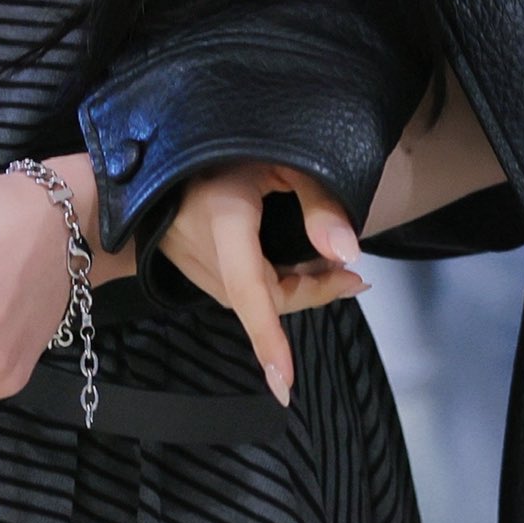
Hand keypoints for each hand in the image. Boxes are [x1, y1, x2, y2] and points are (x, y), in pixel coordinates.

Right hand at [160, 163, 369, 402]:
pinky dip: (268, 283)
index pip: (248, 290)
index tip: (284, 383)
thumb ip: (318, 203)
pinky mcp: (187, 259)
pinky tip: (294, 265)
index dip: (268, 337)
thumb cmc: (232, 140)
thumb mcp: (283, 159)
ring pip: (250, 297)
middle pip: (262, 298)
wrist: (169, 139)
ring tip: (332, 270)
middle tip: (354, 279)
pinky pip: (235, 285)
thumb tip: (350, 255)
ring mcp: (190, 258)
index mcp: (225, 222)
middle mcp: (203, 250)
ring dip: (291, 289)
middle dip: (311, 294)